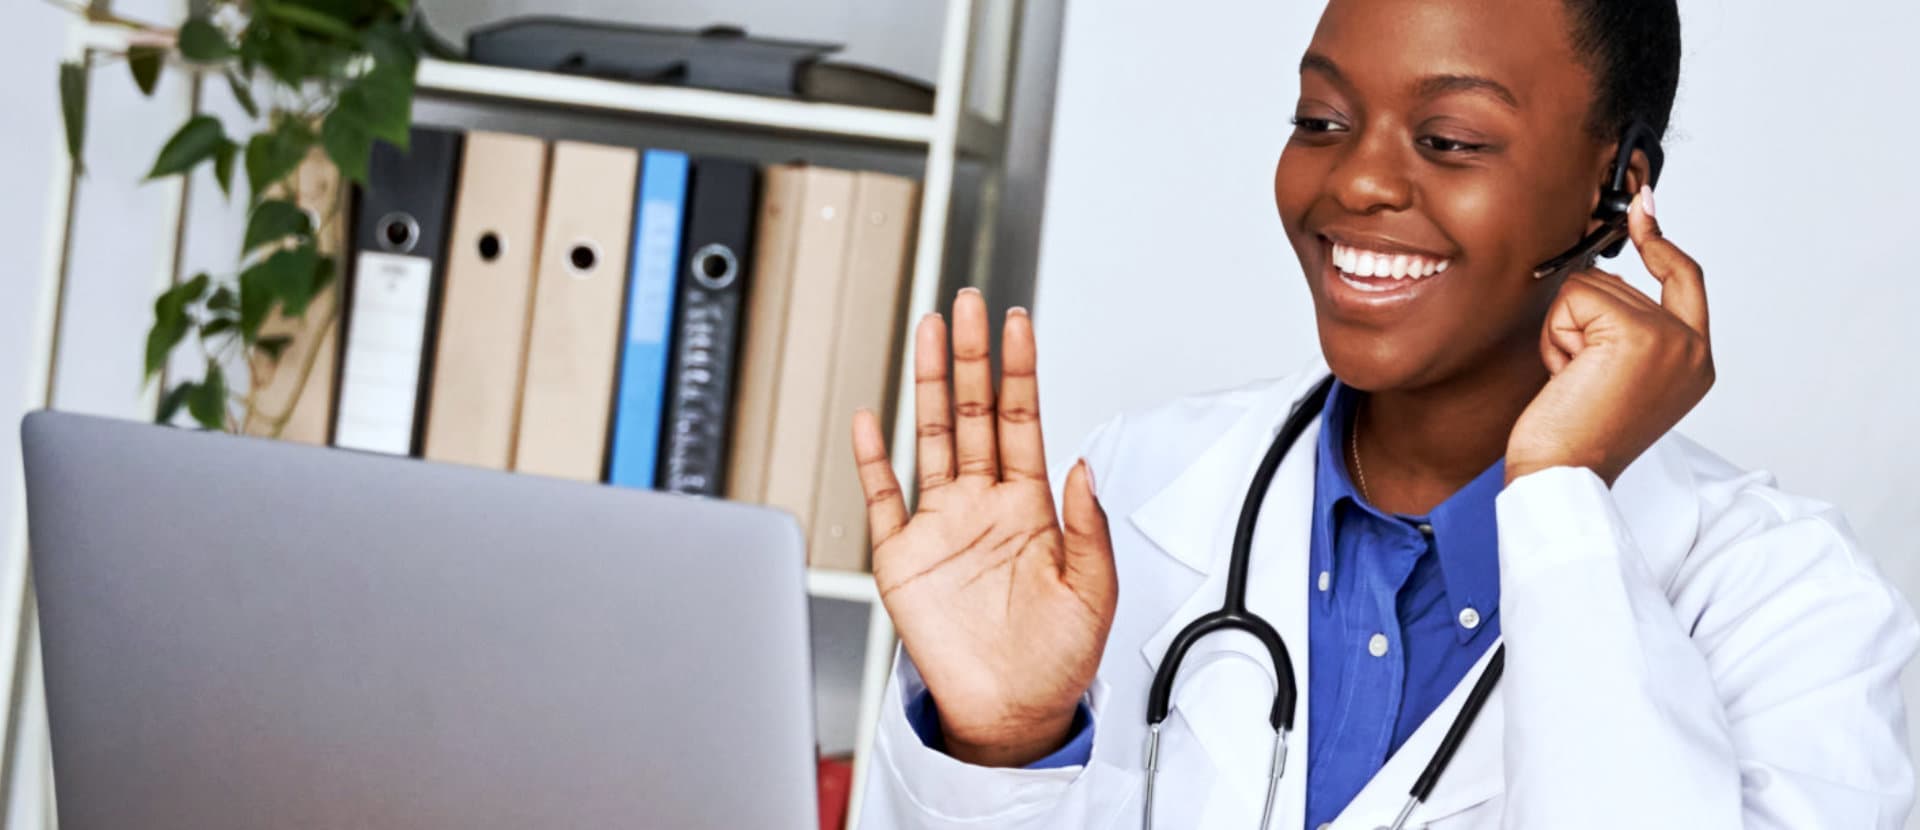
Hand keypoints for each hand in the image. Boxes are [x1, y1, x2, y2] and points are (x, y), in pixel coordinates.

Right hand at [851, 288, 1117, 767]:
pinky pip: (884, 498)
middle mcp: (983, 505)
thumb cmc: (1055, 660)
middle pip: (972, 413)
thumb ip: (1089, 528)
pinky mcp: (903, 558)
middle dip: (971, 358)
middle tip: (970, 304)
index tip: (1019, 323)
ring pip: (930, 438)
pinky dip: (874, 459)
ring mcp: (941, 526)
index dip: (1020, 371)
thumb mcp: (1094, 593)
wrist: (1009, 715)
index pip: (1022, 421)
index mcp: (1031, 508)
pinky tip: (871, 419)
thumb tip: (1082, 466)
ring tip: (929, 332)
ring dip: (928, 385)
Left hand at [1509, 187, 1714, 485]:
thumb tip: (1600, 281)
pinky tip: (1567, 375)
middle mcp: (1692, 349)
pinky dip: (1557, 335)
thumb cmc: (1575, 439)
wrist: (1562, 475)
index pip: (1686, 280)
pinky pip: (1575, 298)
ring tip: (1576, 381)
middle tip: (1581, 379)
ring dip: (1567, 332)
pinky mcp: (1635, 333)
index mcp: (1695, 362)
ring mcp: (1668, 338)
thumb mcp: (1615, 378)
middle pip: (1621, 283)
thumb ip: (1626, 331)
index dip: (1662, 243)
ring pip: (1593, 288)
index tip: (1645, 211)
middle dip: (1582, 323)